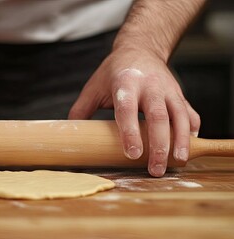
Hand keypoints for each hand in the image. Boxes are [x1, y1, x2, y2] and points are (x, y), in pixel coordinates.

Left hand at [68, 48, 199, 176]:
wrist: (140, 48)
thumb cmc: (114, 71)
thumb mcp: (94, 86)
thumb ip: (81, 109)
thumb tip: (69, 133)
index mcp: (125, 83)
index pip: (127, 109)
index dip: (130, 132)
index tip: (132, 154)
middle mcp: (150, 85)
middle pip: (158, 116)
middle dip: (159, 145)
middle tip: (155, 169)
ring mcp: (168, 89)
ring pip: (179, 116)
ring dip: (180, 141)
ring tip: (177, 162)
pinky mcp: (179, 93)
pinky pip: (190, 113)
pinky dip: (191, 130)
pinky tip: (187, 145)